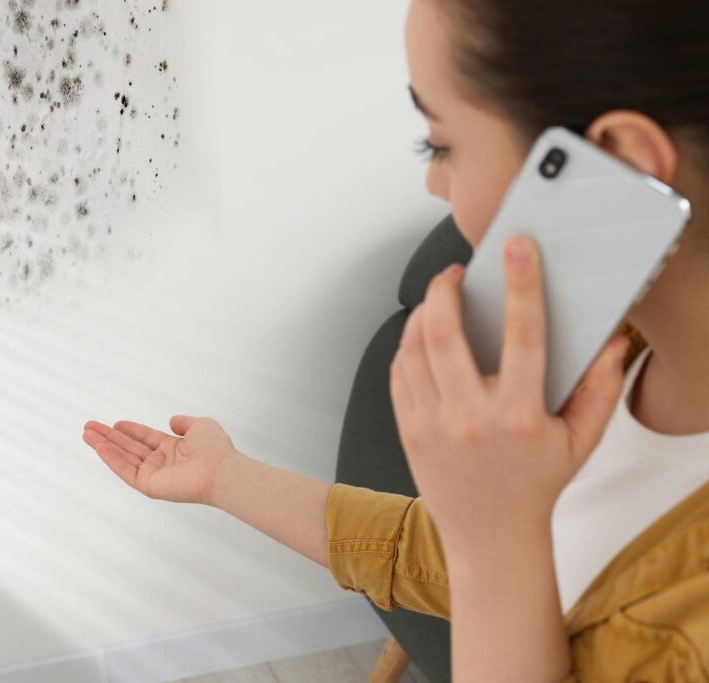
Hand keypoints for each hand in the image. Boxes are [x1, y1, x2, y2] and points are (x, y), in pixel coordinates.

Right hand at [82, 415, 239, 504]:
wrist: (219, 470)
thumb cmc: (215, 449)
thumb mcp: (200, 426)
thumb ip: (185, 423)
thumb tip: (172, 420)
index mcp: (173, 450)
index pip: (146, 439)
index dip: (130, 430)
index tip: (115, 423)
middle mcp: (162, 463)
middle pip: (129, 448)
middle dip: (109, 437)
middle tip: (89, 426)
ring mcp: (154, 475)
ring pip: (123, 459)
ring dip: (104, 446)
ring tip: (86, 434)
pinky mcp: (148, 486)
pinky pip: (126, 471)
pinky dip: (111, 459)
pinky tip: (99, 447)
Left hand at [390, 235, 631, 549]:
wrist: (489, 536)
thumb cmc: (534, 485)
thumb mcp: (580, 441)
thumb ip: (602, 389)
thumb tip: (613, 342)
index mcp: (517, 417)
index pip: (522, 336)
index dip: (521, 285)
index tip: (518, 249)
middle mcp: (469, 419)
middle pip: (445, 334)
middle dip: (445, 289)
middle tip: (455, 272)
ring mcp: (431, 425)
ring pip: (412, 348)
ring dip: (422, 314)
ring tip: (440, 301)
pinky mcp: (407, 430)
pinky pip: (398, 372)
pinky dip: (407, 346)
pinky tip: (423, 336)